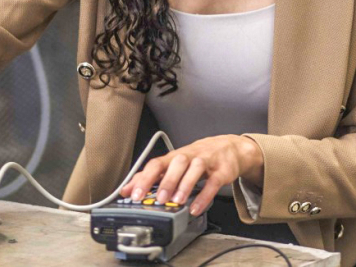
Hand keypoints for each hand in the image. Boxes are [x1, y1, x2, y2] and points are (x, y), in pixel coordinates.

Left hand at [119, 134, 263, 215]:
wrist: (228, 148)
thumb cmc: (197, 157)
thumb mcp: (174, 164)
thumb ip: (152, 176)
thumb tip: (127, 189)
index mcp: (174, 157)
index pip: (156, 163)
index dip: (144, 178)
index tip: (133, 194)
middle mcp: (189, 157)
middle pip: (176, 163)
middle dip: (166, 181)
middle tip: (158, 199)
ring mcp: (206, 162)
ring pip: (195, 168)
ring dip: (185, 184)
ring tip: (177, 201)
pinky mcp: (221, 171)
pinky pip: (213, 182)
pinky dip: (204, 196)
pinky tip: (196, 208)